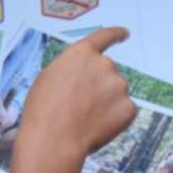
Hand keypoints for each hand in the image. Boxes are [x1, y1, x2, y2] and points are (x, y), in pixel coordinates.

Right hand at [11, 27, 136, 172]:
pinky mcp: (128, 108)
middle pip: (107, 71)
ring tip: (84, 118)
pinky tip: (96, 126)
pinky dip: (114, 118)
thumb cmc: (44, 110)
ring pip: (116, 92)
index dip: (116, 34)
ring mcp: (119, 85)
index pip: (104, 37)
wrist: (54, 139)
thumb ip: (72, 68)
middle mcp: (104, 64)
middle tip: (81, 104)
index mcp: (82, 53)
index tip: (125, 33)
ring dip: (106, 101)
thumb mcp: (49, 77)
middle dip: (99, 84)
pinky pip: (124, 111)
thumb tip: (84, 76)